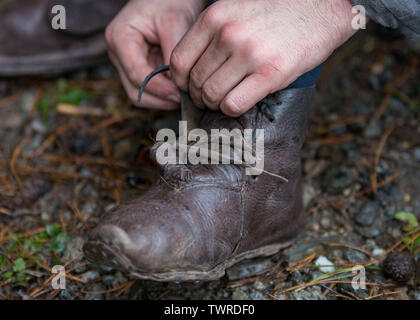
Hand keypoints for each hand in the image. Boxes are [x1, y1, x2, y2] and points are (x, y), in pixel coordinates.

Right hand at [106, 0, 205, 108]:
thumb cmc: (170, 2)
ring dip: (162, 100)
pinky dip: (164, 94)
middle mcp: (118, 53)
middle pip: (135, 91)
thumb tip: (178, 87)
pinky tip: (180, 92)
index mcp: (120, 38)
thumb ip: (174, 55)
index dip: (160, 89)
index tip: (181, 95)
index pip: (137, 76)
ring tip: (184, 98)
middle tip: (185, 101)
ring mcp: (126, 63)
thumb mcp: (175, 23)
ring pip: (140, 95)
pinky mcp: (137, 68)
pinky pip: (149, 89)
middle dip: (160, 99)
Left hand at [170, 0, 358, 115]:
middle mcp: (228, 35)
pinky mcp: (270, 74)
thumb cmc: (276, 13)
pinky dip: (231, 109)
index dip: (180, 81)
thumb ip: (211, 34)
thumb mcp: (235, 10)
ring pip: (212, 95)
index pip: (179, 61)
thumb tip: (191, 68)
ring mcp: (250, 54)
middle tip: (209, 97)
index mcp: (215, 17)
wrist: (321, 10)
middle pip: (196, 82)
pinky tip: (239, 102)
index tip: (188, 86)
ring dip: (215, 104)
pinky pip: (234, 104)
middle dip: (199, 95)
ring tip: (224, 100)